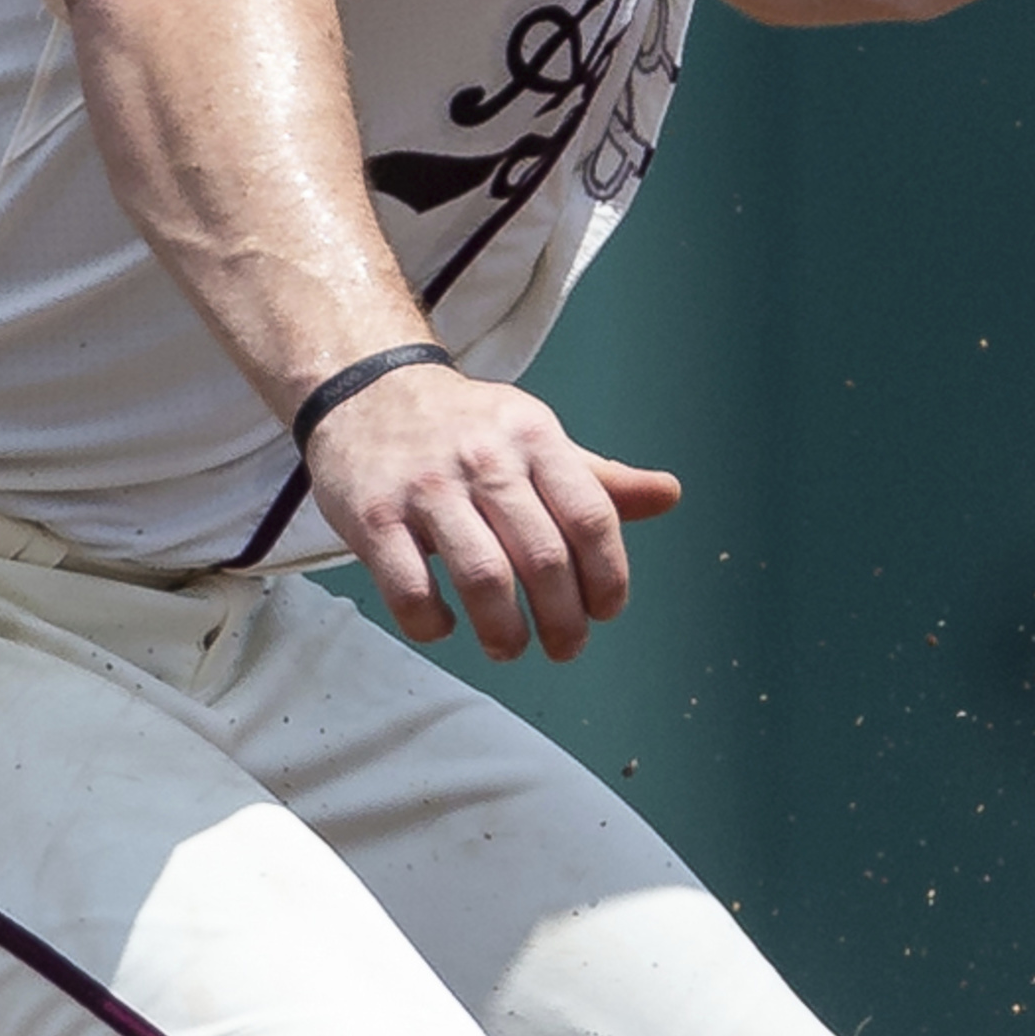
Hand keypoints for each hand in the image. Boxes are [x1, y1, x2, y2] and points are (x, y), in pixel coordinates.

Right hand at [300, 361, 681, 659]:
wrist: (364, 388)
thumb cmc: (465, 428)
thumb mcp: (536, 436)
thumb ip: (599, 479)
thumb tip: (670, 495)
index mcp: (535, 438)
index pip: (591, 517)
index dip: (608, 577)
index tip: (606, 611)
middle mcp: (484, 459)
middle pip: (544, 558)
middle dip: (564, 620)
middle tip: (565, 647)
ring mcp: (426, 488)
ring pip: (483, 578)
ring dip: (505, 632)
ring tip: (510, 647)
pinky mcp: (371, 516)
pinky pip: (410, 589)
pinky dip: (433, 624)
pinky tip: (444, 625)